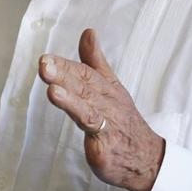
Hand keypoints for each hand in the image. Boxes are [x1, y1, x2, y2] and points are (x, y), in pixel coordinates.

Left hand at [39, 29, 165, 190]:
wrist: (147, 158)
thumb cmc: (123, 120)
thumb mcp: (111, 87)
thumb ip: (95, 61)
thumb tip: (88, 32)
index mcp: (106, 89)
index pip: (84, 73)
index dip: (65, 65)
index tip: (46, 58)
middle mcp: (107, 104)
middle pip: (84, 87)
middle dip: (64, 75)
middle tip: (44, 64)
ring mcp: (107, 125)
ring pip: (87, 108)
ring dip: (70, 98)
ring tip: (52, 89)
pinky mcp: (105, 146)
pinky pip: (95, 134)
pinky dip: (84, 125)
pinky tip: (73, 124)